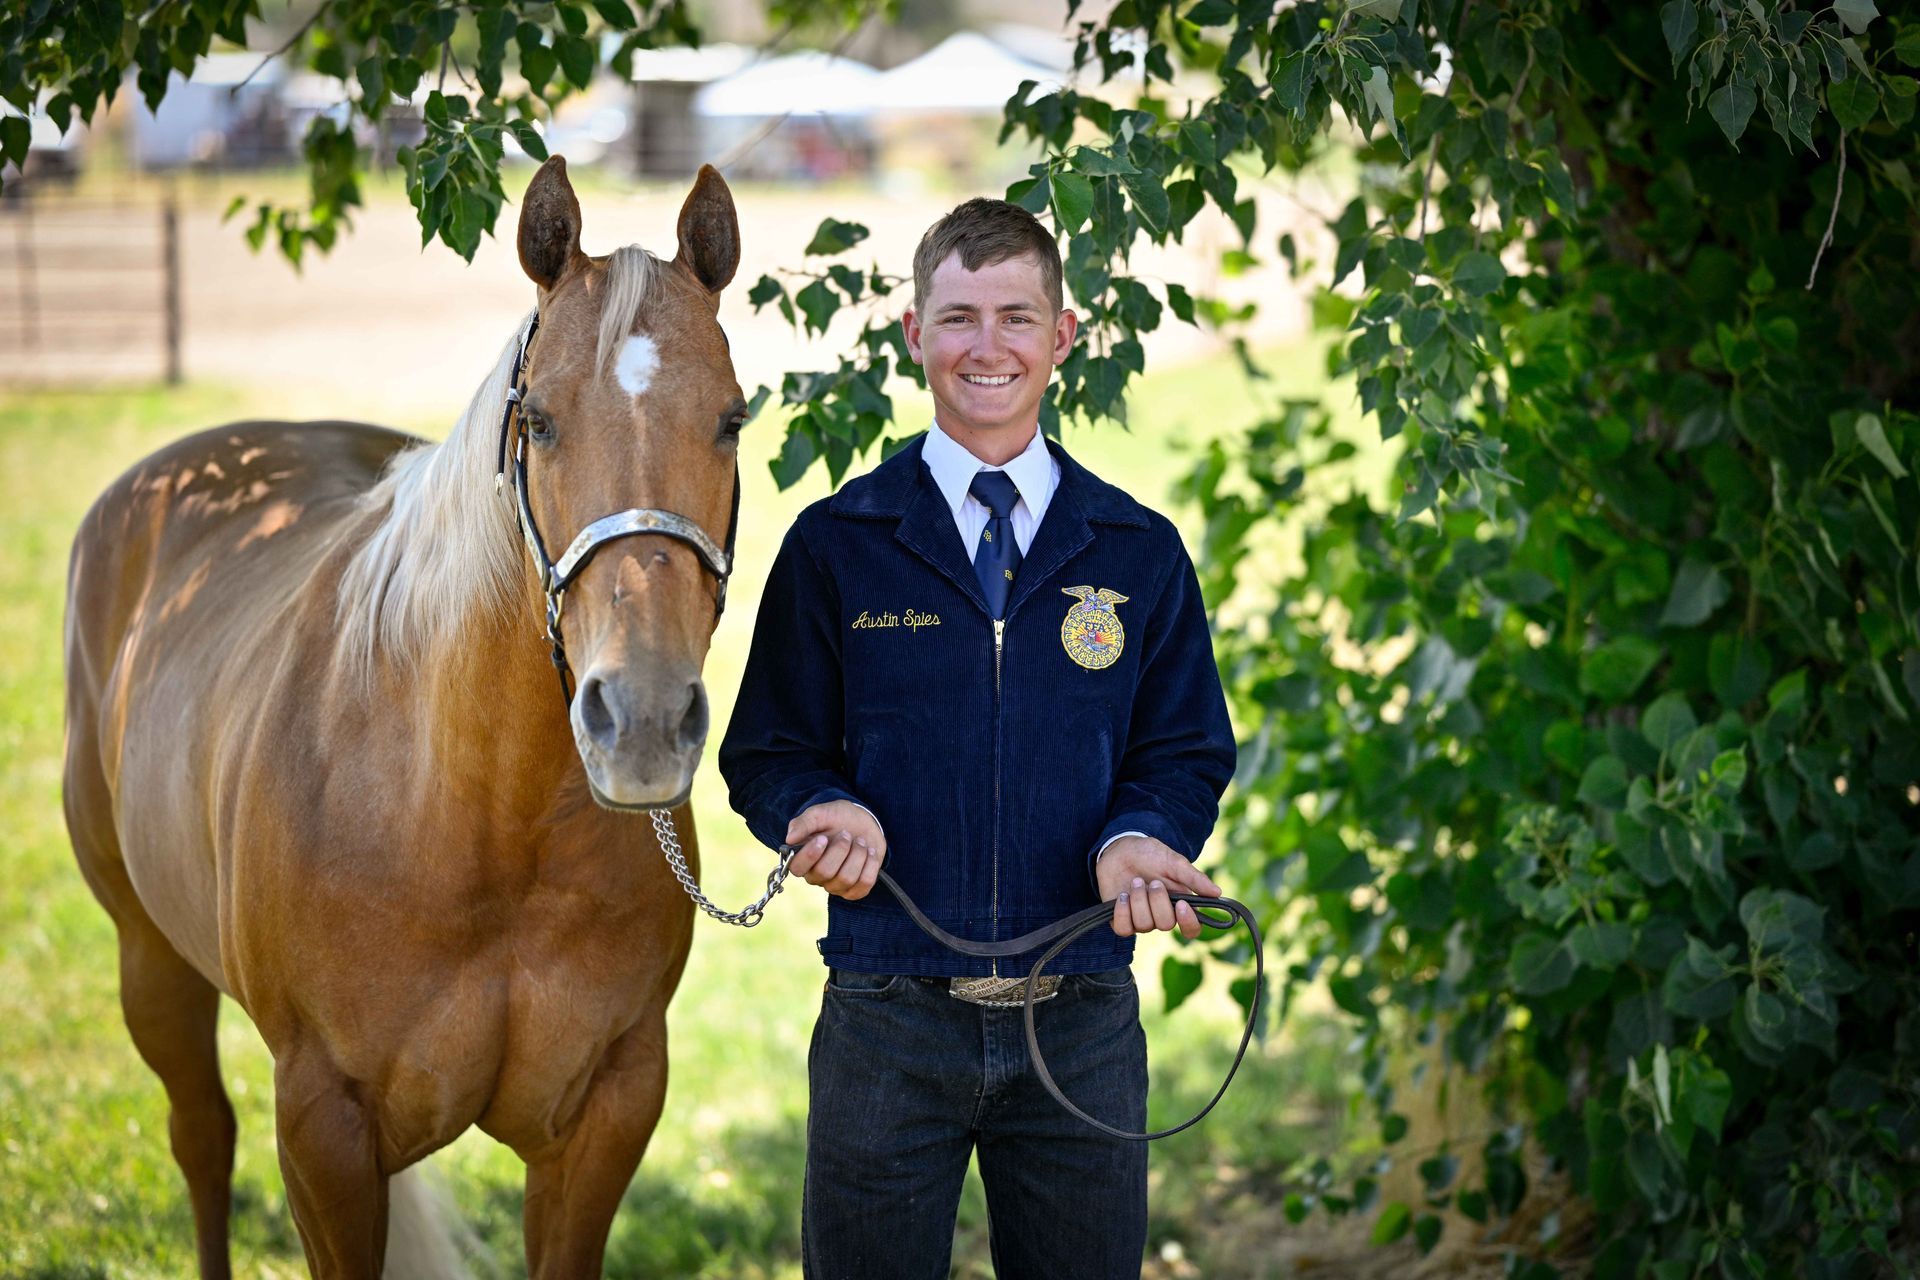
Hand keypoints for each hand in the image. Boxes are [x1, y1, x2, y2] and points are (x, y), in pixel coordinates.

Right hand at [785, 801, 886, 900]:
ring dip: (857, 855)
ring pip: (846, 879)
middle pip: (825, 872)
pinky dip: (870, 866)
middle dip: (840, 849)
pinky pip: (863, 886)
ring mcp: (836, 885)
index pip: (797, 868)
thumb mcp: (820, 813)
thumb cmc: (837, 818)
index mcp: (802, 859)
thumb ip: (803, 823)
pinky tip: (870, 852)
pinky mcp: (855, 889)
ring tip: (860, 841)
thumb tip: (789, 839)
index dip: (811, 855)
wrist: (863, 821)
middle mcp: (816, 876)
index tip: (823, 838)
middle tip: (847, 834)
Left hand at [1095, 836, 1220, 939]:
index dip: (1189, 923)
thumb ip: (1193, 878)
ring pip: (1144, 925)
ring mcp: (1141, 919)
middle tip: (1153, 882)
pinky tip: (1122, 895)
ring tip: (1135, 881)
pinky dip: (1122, 912)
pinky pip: (1123, 929)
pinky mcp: (1121, 919)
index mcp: (1179, 904)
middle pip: (1166, 925)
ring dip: (1139, 900)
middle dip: (1158, 901)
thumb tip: (1218, 892)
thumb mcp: (1174, 862)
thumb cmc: (1151, 855)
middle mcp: (1161, 916)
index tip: (1182, 905)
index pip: (1191, 929)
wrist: (1121, 849)